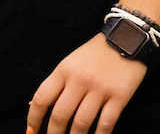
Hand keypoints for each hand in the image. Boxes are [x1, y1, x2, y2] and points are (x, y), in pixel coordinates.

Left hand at [27, 33, 148, 133]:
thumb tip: (34, 106)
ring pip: (81, 123)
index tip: (31, 132)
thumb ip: (56, 83)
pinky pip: (106, 123)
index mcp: (64, 70)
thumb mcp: (71, 62)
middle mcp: (79, 80)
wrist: (128, 36)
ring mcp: (100, 89)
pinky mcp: (119, 96)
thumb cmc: (96, 52)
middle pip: (60, 115)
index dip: (33, 118)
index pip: (42, 98)